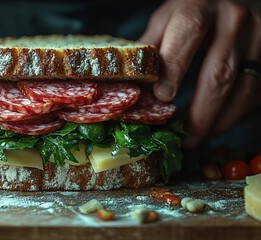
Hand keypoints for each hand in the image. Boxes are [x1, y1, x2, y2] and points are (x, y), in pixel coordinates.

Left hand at [140, 0, 260, 147]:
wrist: (234, 0)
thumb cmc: (195, 10)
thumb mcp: (169, 18)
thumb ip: (151, 45)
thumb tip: (130, 83)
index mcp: (199, 7)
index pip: (188, 33)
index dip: (174, 66)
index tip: (162, 97)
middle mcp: (233, 20)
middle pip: (219, 72)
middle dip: (199, 112)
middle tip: (181, 136)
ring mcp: (257, 39)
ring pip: (243, 89)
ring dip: (218, 122)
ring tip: (195, 139)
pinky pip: (254, 94)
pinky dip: (233, 116)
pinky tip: (214, 126)